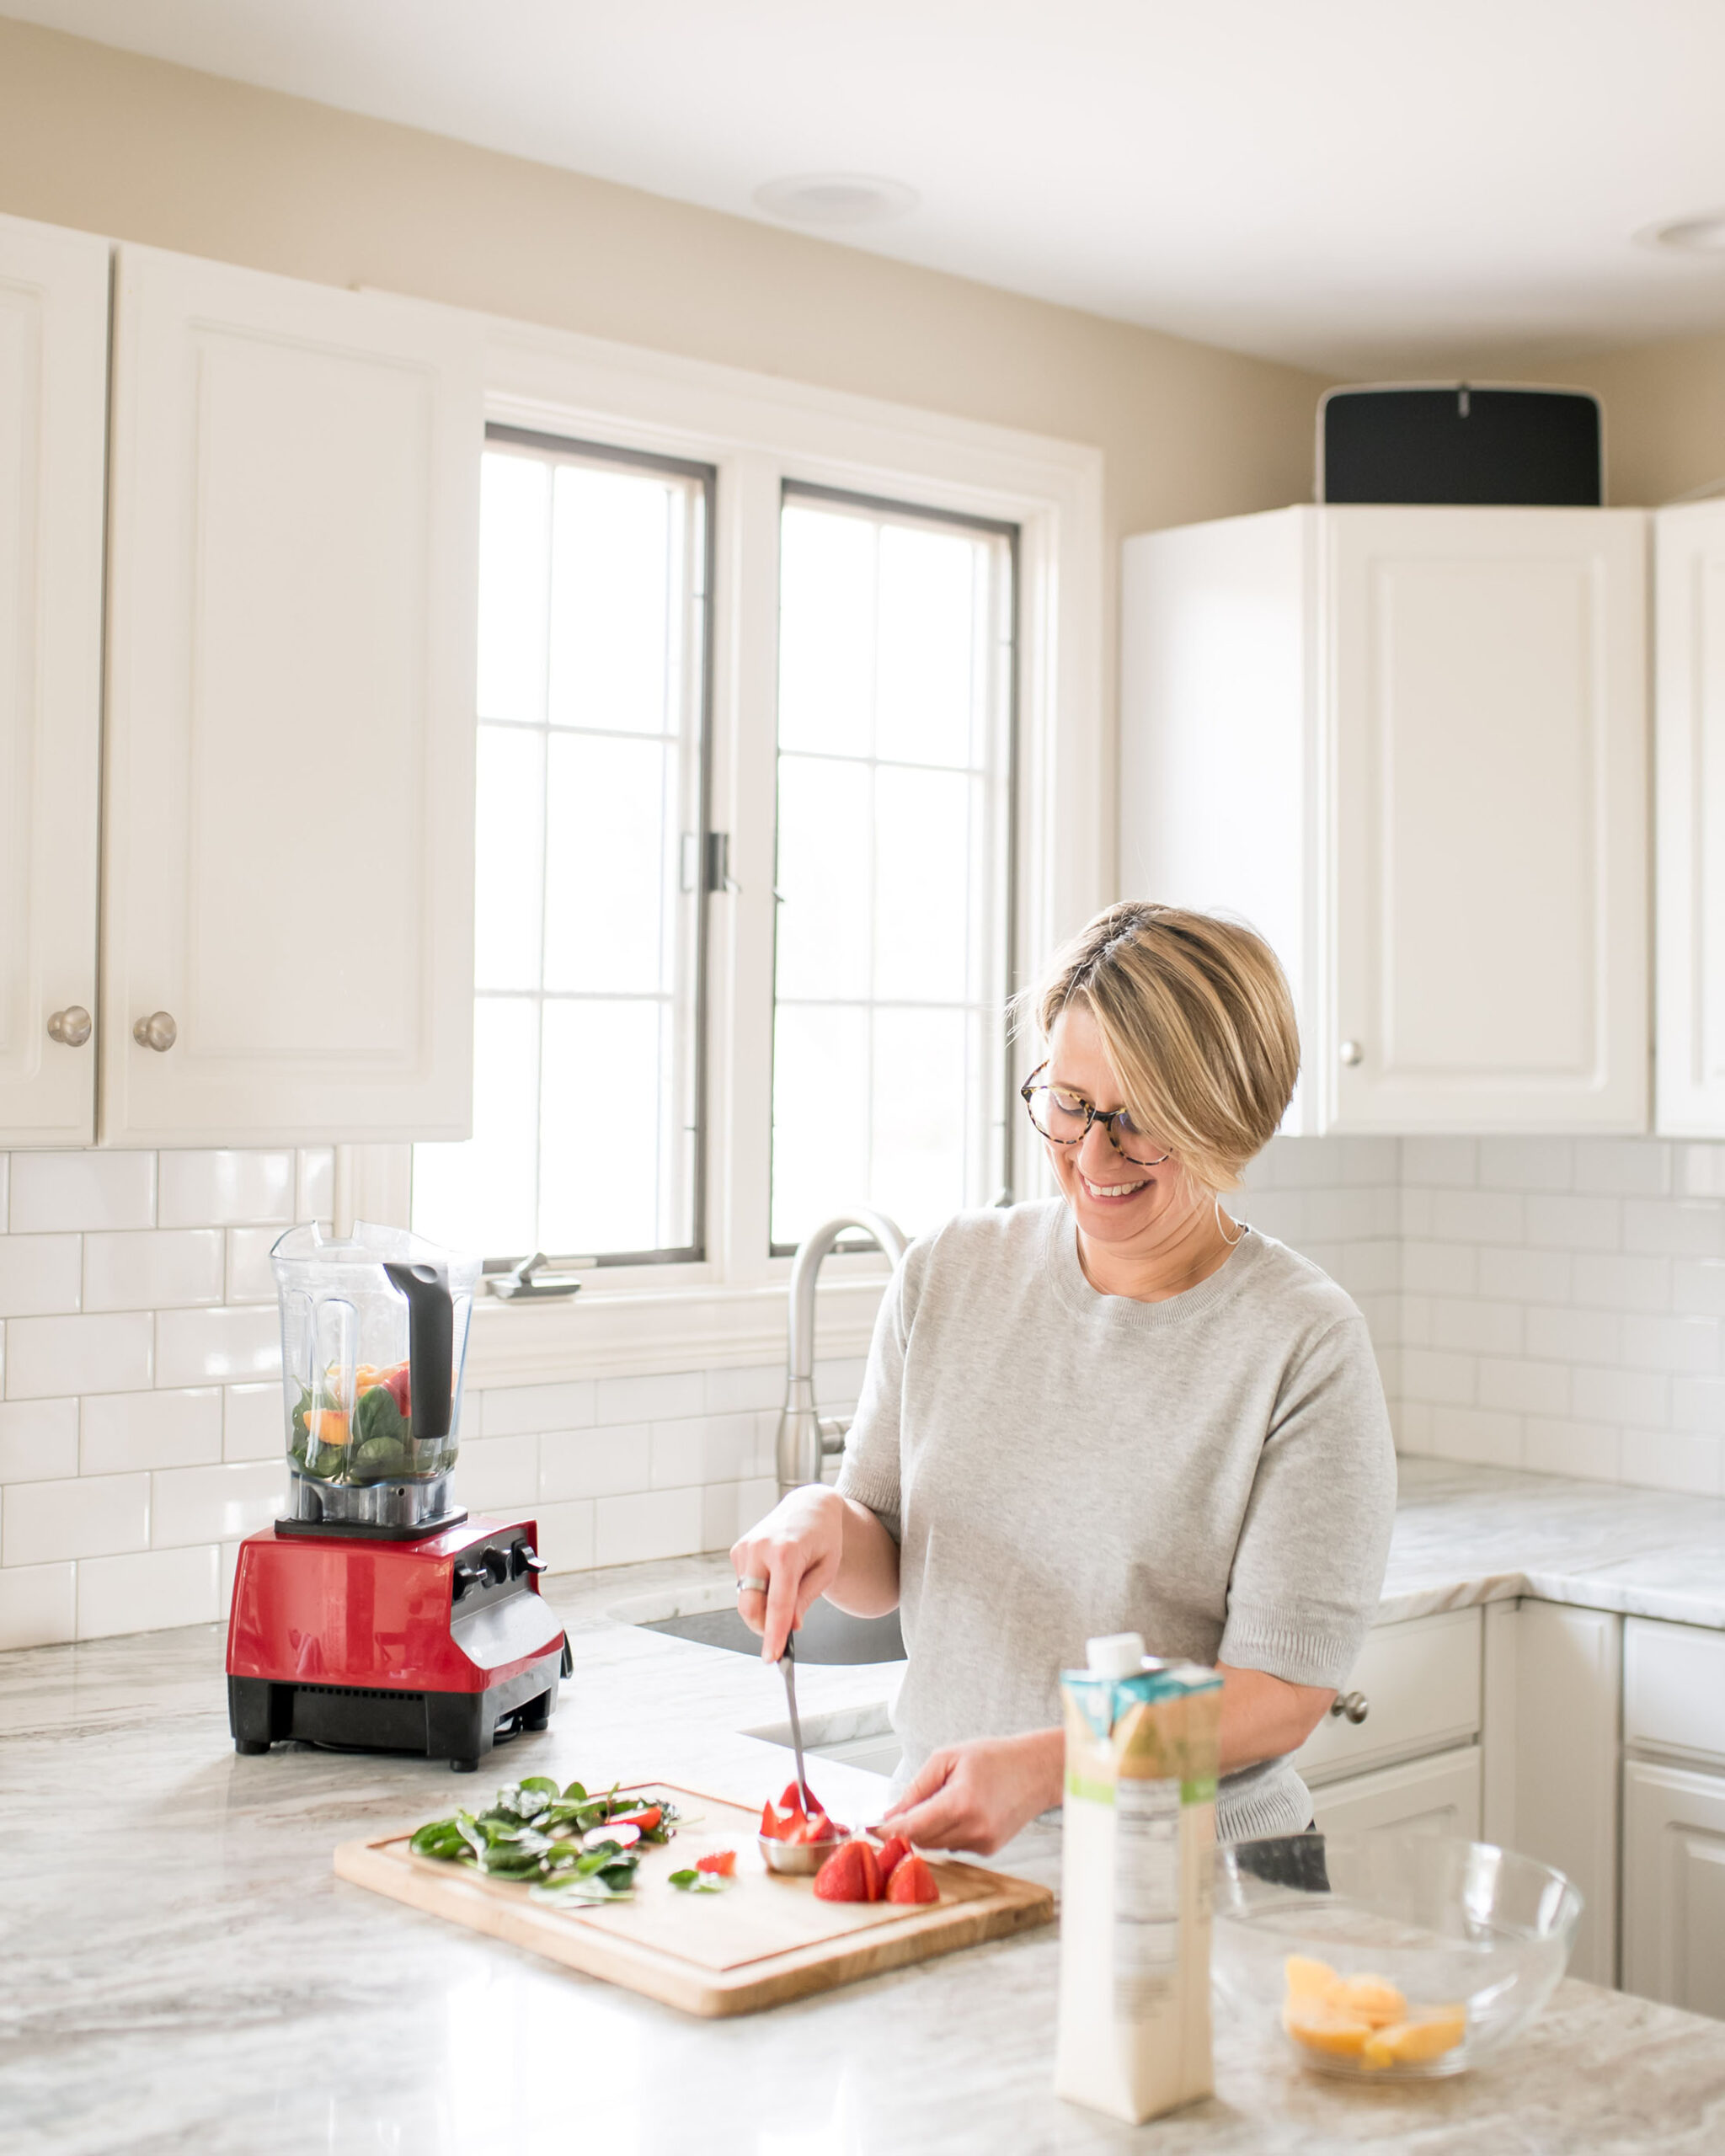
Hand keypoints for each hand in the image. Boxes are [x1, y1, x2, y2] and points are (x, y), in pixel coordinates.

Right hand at [730, 1486, 845, 1661]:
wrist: (809, 1506)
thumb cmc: (824, 1538)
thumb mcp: (826, 1569)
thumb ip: (806, 1598)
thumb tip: (790, 1626)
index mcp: (786, 1552)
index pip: (777, 1604)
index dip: (774, 1634)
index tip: (771, 1657)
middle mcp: (760, 1548)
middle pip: (750, 1606)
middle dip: (764, 1627)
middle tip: (783, 1634)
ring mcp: (745, 1548)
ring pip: (746, 1599)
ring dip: (764, 1606)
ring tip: (789, 1586)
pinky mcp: (738, 1550)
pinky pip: (744, 1586)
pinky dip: (759, 1591)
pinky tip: (775, 1574)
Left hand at [877, 1729, 1063, 1856]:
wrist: (1037, 1770)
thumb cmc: (993, 1757)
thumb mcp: (948, 1758)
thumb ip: (917, 1788)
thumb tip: (891, 1815)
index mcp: (961, 1803)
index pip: (912, 1828)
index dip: (887, 1831)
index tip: (868, 1828)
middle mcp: (973, 1829)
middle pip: (921, 1840)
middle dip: (904, 1829)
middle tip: (894, 1814)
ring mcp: (983, 1843)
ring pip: (936, 1844)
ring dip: (926, 1830)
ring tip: (941, 1800)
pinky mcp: (989, 1849)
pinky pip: (954, 1844)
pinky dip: (947, 1831)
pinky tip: (960, 1810)